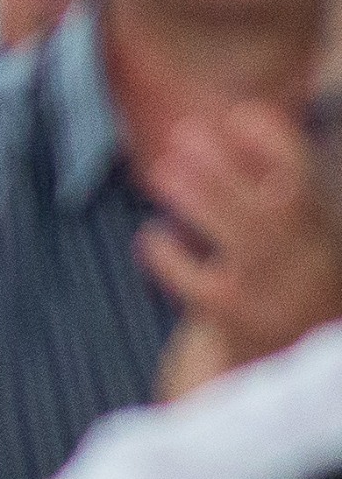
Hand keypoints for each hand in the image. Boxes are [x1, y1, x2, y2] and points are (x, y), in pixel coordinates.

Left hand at [135, 100, 341, 386]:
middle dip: (228, 169)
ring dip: (200, 200)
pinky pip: (200, 284)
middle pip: (275, 211)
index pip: (308, 182)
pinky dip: (172, 256)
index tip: (239, 115)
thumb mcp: (295, 228)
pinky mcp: (239, 322)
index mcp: (326, 232)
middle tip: (184, 135)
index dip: (276, 145)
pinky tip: (154, 236)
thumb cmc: (286, 274)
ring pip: (243, 243)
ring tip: (162, 172)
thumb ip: (272, 179)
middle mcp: (312, 263)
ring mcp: (278, 294)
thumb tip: (239, 115)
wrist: (289, 363)